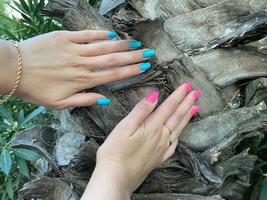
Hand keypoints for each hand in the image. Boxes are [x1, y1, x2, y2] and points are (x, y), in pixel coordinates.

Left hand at [2, 30, 154, 108]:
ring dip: (121, 45)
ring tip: (136, 43)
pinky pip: (86, 35)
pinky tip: (112, 34)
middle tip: (148, 53)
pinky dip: (100, 34)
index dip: (130, 71)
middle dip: (133, 56)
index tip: (144, 67)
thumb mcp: (60, 103)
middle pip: (113, 60)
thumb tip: (105, 98)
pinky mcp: (65, 38)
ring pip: (103, 47)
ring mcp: (74, 49)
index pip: (112, 75)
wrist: (14, 70)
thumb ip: (84, 100)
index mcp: (83, 80)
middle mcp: (82, 64)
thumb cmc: (36, 89)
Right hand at [82, 83, 200, 199]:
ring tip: (195, 108)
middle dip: (186, 103)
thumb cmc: (115, 152)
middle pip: (176, 117)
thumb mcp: (124, 127)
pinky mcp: (157, 159)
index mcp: (152, 127)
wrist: (115, 178)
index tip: (186, 86)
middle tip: (196, 93)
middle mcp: (160, 137)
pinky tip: (180, 134)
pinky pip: (173, 146)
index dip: (177, 96)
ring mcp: (160, 149)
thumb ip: (141, 111)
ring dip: (186, 117)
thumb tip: (154, 95)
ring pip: (178, 130)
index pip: (168, 107)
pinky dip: (179, 137)